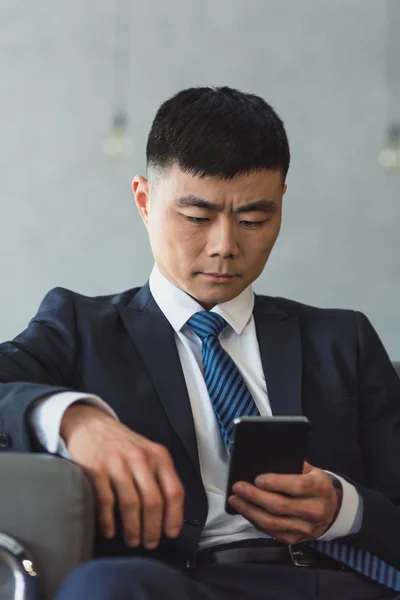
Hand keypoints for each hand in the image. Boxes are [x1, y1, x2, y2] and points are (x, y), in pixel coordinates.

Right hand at [60, 404, 184, 549]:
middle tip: (149, 543)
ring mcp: (117, 463)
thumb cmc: (123, 445)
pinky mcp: (96, 468)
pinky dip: (109, 521)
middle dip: (153, 528)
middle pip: (153, 501)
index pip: (174, 490)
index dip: (174, 516)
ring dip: (133, 528)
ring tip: (132, 540)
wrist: (91, 425)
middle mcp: (140, 458)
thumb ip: (159, 476)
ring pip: (131, 503)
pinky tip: (110, 531)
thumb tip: (170, 513)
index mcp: (158, 456)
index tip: (171, 533)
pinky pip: (106, 501)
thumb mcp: (148, 452)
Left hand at [228, 462, 341, 544]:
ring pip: (273, 523)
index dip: (276, 483)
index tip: (257, 478)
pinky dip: (255, 521)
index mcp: (320, 488)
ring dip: (250, 511)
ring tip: (235, 500)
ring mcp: (306, 528)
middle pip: (281, 506)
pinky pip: (272, 532)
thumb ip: (291, 467)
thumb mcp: (310, 470)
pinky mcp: (296, 539)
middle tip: (238, 487)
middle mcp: (315, 510)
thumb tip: (263, 464)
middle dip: (255, 496)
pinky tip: (245, 511)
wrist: (332, 509)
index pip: (298, 486)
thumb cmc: (314, 483)